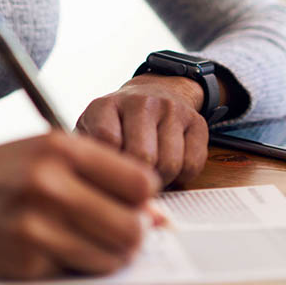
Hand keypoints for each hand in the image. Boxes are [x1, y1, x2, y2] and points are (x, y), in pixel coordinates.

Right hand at [0, 132, 159, 277]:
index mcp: (60, 146)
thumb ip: (98, 175)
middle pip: (133, 226)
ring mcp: (36, 226)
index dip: (143, 199)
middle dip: (133, 235)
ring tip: (82, 242)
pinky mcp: (23, 262)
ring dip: (107, 256)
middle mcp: (51, 183)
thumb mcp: (40, 153)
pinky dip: (71, 267)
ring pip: (112, 256)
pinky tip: (45, 250)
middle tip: (116, 233)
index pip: (141, 182)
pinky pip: (75, 272)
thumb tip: (157, 216)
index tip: (131, 205)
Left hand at [76, 74, 208, 186]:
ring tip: (150, 176)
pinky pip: (193, 164)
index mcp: (106, 106)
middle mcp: (140, 102)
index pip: (107, 141)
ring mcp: (171, 109)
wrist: (156, 92)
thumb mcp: (91, 132)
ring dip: (160, 180)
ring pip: (169, 164)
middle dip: (137, 181)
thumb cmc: (117, 125)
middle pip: (142, 157)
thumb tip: (95, 193)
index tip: (109, 178)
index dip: (109, 168)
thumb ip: (88, 159)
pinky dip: (182, 176)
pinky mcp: (196, 121)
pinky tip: (171, 169)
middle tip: (132, 185)